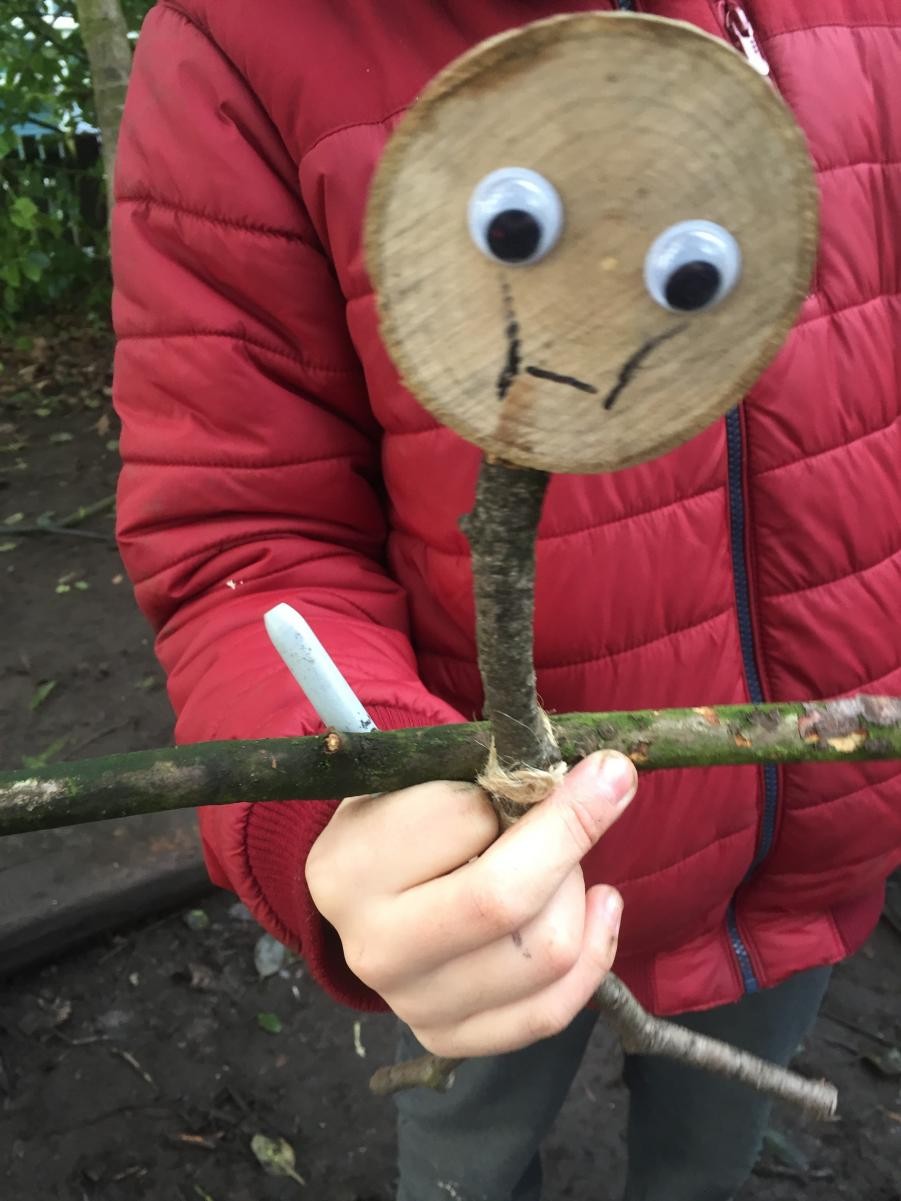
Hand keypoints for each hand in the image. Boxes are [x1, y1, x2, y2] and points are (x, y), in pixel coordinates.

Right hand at [306, 750, 636, 1056]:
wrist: (364, 886)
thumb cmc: (402, 814)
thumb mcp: (424, 776)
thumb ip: (498, 775)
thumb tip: (609, 777)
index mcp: (348, 866)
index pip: (466, 818)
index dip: (516, 787)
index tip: (540, 768)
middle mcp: (374, 947)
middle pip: (506, 900)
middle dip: (569, 837)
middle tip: (593, 798)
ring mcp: (412, 1003)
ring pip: (546, 954)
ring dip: (576, 891)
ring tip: (564, 861)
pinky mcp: (450, 1037)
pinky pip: (551, 1012)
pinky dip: (594, 950)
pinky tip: (598, 906)